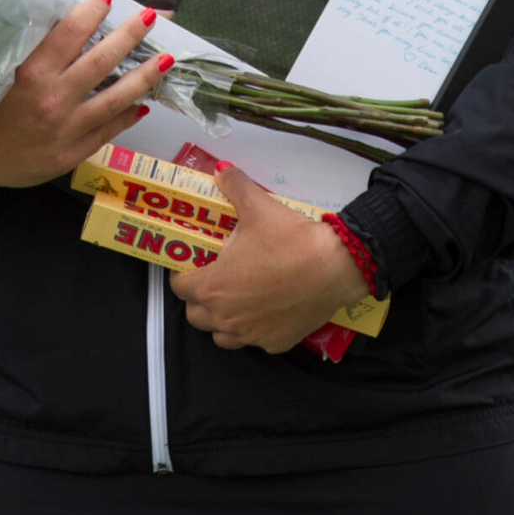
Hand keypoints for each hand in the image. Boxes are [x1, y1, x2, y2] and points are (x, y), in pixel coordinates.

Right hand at [0, 0, 165, 191]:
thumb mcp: (0, 71)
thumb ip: (34, 51)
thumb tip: (71, 23)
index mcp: (30, 73)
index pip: (69, 34)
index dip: (90, 14)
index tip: (106, 0)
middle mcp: (51, 100)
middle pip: (100, 63)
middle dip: (129, 36)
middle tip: (150, 16)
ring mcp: (65, 130)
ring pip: (114, 99)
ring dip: (143, 77)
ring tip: (165, 60)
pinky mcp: (71, 154)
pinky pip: (108, 130)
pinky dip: (128, 115)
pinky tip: (144, 103)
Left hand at [169, 166, 368, 353]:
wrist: (332, 267)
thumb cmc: (288, 239)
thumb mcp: (257, 205)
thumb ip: (234, 185)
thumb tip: (221, 170)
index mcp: (213, 287)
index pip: (180, 288)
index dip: (183, 273)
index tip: (192, 263)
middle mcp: (226, 318)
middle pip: (197, 316)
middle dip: (200, 298)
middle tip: (215, 276)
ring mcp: (251, 335)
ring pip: (222, 336)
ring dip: (222, 319)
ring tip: (237, 297)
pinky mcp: (276, 343)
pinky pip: (254, 340)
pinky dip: (254, 328)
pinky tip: (268, 308)